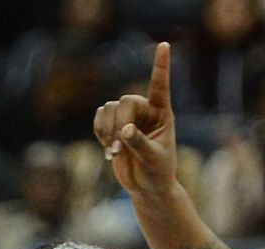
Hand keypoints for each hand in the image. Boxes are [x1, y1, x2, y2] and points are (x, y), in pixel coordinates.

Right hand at [92, 42, 178, 198]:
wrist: (147, 187)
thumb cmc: (158, 173)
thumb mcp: (153, 159)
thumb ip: (139, 144)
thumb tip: (124, 130)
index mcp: (162, 113)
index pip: (160, 85)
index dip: (161, 65)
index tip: (164, 45)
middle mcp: (145, 110)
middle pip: (125, 102)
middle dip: (119, 123)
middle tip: (118, 147)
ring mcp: (128, 117)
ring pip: (109, 108)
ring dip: (107, 130)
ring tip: (114, 151)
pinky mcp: (112, 125)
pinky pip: (99, 117)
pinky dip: (100, 131)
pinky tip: (108, 149)